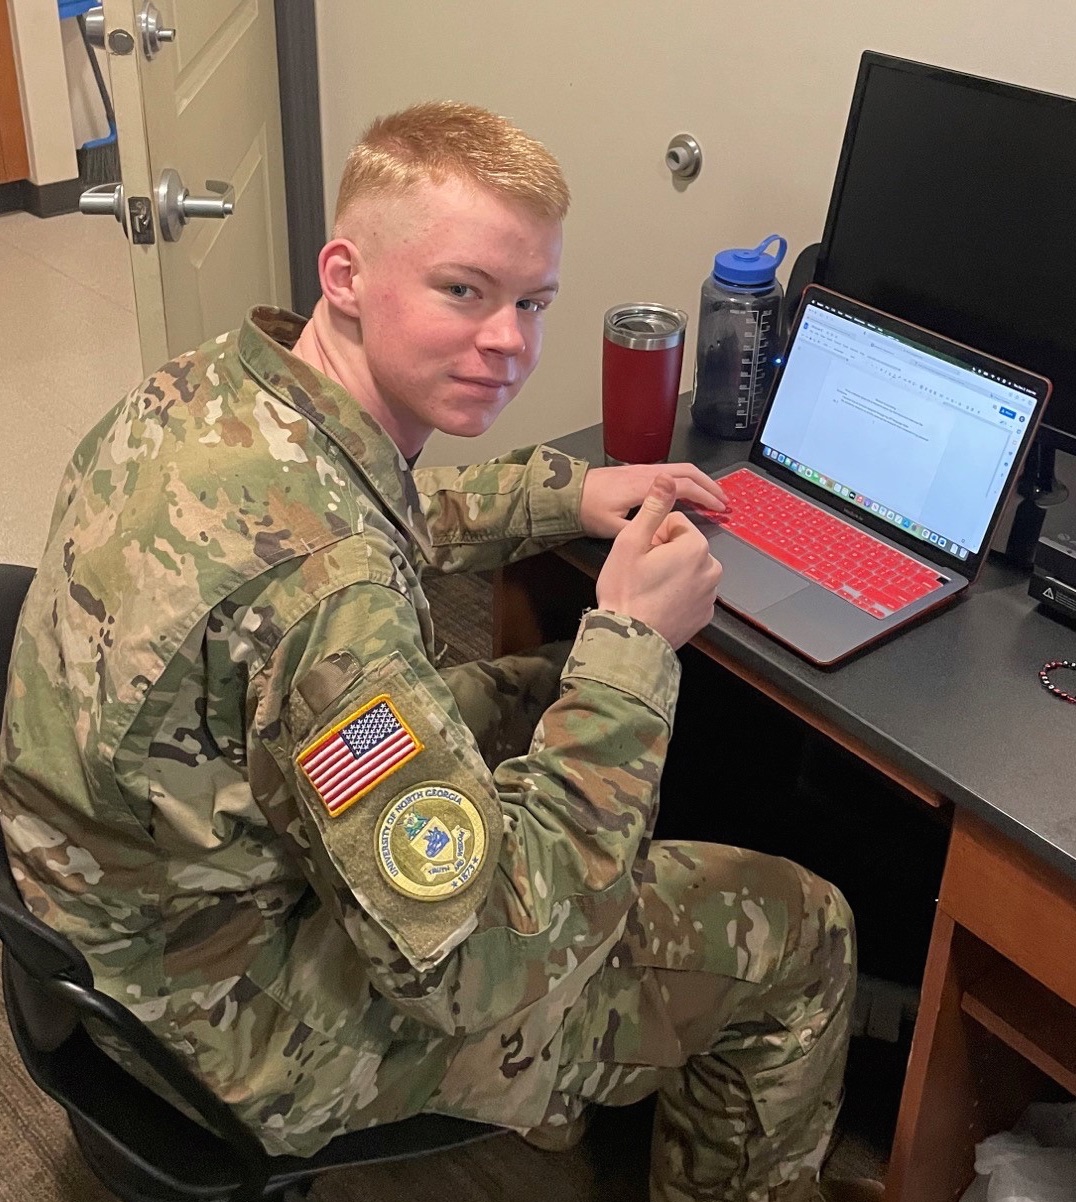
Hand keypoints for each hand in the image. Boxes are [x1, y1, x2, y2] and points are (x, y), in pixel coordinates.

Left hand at [580, 463, 727, 538]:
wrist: (567, 492)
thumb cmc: (587, 508)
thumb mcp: (612, 526)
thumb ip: (639, 530)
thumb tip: (662, 536)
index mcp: (644, 486)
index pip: (685, 487)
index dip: (706, 497)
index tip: (720, 508)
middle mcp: (647, 473)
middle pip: (689, 472)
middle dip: (710, 485)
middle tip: (725, 501)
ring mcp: (643, 470)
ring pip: (681, 470)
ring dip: (700, 481)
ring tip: (713, 496)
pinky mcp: (638, 472)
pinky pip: (671, 472)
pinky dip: (687, 481)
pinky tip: (689, 493)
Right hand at [595, 474, 722, 649]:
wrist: (629, 640)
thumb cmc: (626, 593)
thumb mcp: (632, 542)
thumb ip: (654, 507)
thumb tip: (666, 479)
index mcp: (695, 547)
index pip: (676, 523)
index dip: (653, 535)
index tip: (641, 553)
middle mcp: (711, 569)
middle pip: (685, 546)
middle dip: (666, 554)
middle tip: (642, 572)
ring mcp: (710, 595)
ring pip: (689, 569)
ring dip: (673, 573)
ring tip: (649, 589)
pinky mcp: (705, 615)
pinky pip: (692, 593)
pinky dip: (679, 595)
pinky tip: (659, 602)